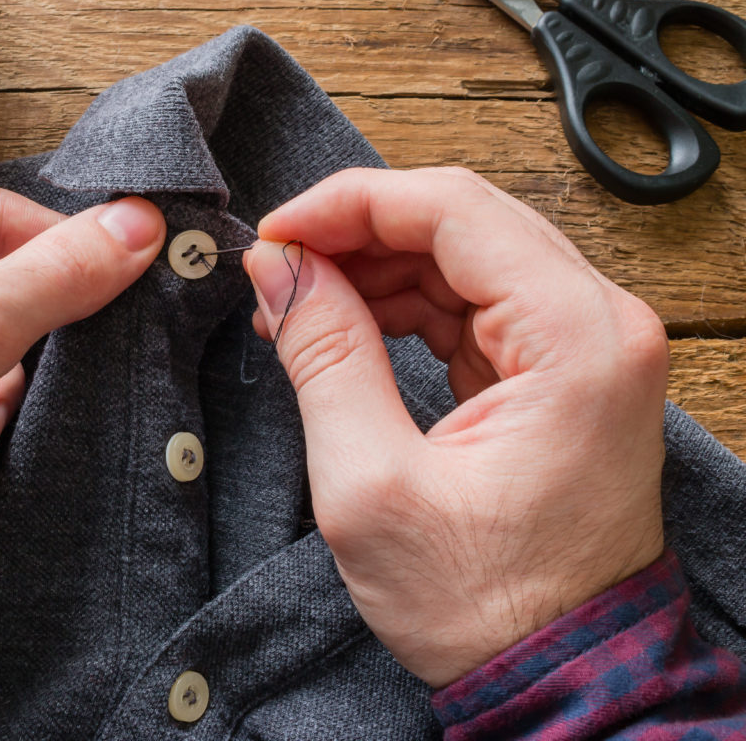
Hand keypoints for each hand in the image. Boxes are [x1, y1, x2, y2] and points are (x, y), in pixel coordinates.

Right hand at [244, 168, 666, 686]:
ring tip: (300, 308)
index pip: (453, 210)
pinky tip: (348, 328)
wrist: (556, 674)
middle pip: (463, 222)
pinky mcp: (564, 372)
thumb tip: (279, 268)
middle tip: (278, 271)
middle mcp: (601, 326)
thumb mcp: (371, 484)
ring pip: (465, 258)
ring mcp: (588, 347)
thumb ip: (323, 355)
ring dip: (375, 271)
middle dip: (357, 235)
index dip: (349, 205)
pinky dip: (406, 307)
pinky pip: (477, 305)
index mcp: (577, 340)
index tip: (277, 234)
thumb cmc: (483, 603)